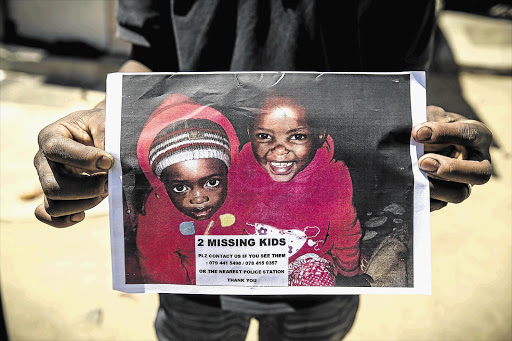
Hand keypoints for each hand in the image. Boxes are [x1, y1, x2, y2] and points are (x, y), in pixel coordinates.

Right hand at [34, 108, 113, 226]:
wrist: (101, 134)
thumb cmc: (102, 127)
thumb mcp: (105, 123)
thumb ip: (105, 136)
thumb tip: (106, 164)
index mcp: (51, 136)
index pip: (56, 150)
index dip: (84, 159)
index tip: (109, 162)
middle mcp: (43, 160)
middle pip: (53, 186)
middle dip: (88, 189)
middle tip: (111, 182)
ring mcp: (46, 179)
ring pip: (54, 205)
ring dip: (84, 203)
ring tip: (104, 190)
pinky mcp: (54, 195)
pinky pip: (48, 215)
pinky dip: (64, 220)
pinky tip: (82, 214)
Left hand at [412, 106, 491, 210]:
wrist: (410, 144)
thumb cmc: (425, 126)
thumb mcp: (427, 117)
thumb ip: (425, 121)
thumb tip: (416, 134)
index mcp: (476, 136)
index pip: (470, 134)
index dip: (444, 133)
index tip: (418, 132)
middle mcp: (476, 162)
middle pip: (480, 173)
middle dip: (451, 169)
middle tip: (423, 162)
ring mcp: (464, 182)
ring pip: (460, 194)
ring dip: (437, 188)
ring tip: (416, 177)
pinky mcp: (446, 196)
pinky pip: (440, 204)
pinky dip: (425, 199)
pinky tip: (410, 190)